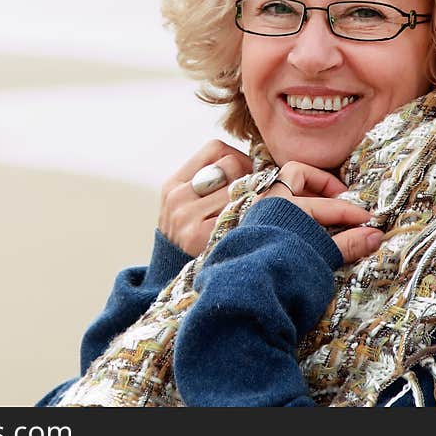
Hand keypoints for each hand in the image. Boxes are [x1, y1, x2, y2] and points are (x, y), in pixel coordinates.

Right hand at [159, 140, 253, 256]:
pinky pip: (241, 211)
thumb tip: (261, 162)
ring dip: (252, 200)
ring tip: (251, 216)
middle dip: (247, 178)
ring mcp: (186, 217)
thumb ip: (213, 183)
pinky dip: (253, 216)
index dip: (239, 158)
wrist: (181, 286)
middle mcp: (177, 197)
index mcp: (174, 184)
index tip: (247, 177)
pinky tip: (252, 227)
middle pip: (231, 165)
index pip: (215, 149)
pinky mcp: (199, 237)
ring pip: (238, 187)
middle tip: (253, 198)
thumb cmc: (196, 240)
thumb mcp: (189, 208)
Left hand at [258, 161, 383, 262]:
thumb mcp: (321, 254)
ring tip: (327, 212)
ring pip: (283, 190)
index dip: (351, 213)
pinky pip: (276, 208)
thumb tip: (376, 236)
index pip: (328, 205)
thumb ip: (349, 243)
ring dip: (307, 196)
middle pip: (295, 175)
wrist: (251, 288)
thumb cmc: (284, 267)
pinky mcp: (255, 229)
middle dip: (320, 183)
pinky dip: (295, 211)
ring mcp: (259, 214)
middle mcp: (269, 202)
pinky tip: (308, 228)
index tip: (368, 223)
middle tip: (340, 199)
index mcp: (286, 204)